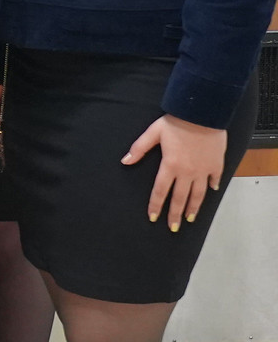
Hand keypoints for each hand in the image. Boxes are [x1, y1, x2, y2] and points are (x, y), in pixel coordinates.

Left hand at [127, 113, 227, 231]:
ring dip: (193, 207)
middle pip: (179, 198)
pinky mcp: (216, 164)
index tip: (152, 217)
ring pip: (198, 194)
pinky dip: (212, 187)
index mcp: (170, 166)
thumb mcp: (153, 132)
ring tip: (189, 219)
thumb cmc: (176, 122)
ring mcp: (203, 170)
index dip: (155, 205)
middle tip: (172, 228)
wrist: (203, 114)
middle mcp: (187, 172)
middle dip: (174, 214)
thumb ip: (139, 148)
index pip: (160, 191)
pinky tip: (211, 192)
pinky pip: (214, 179)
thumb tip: (125, 161)